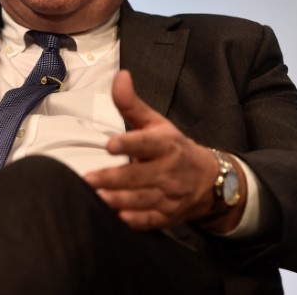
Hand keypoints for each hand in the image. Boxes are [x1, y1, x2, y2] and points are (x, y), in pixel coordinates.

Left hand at [84, 70, 237, 230]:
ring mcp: (169, 195)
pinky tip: (120, 217)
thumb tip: (120, 76)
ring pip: (143, 199)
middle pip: (140, 175)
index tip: (110, 144)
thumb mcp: (155, 122)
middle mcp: (168, 170)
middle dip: (114, 178)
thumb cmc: (172, 147)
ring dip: (120, 200)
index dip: (129, 144)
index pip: (147, 143)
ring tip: (98, 198)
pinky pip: (151, 220)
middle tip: (89, 178)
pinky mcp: (167, 215)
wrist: (207, 179)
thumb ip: (132, 104)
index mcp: (165, 144)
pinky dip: (137, 220)